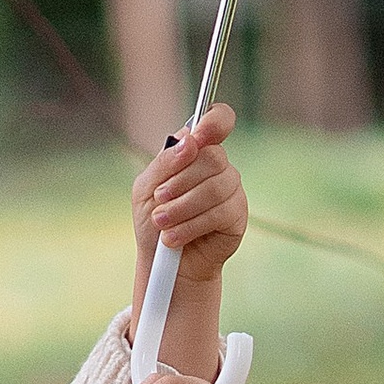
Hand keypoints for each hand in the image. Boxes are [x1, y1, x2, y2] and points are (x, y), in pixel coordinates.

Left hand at [131, 107, 243, 292]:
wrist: (164, 264)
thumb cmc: (154, 221)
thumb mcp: (146, 188)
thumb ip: (164, 163)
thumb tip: (190, 142)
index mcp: (195, 151)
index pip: (218, 119)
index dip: (214, 122)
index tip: (198, 138)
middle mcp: (218, 166)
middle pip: (212, 157)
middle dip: (180, 182)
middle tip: (160, 201)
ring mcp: (231, 189)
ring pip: (215, 187)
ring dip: (182, 207)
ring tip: (162, 224)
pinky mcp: (237, 214)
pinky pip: (220, 212)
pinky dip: (192, 225)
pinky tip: (174, 237)